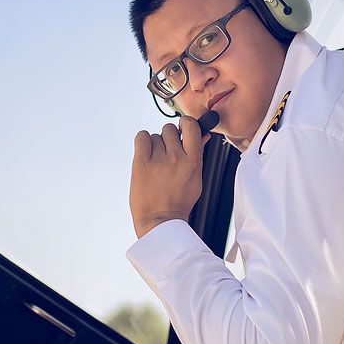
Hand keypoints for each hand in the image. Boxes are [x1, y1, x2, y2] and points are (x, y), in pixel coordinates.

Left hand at [130, 116, 208, 238]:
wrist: (160, 220)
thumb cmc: (179, 201)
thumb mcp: (196, 177)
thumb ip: (198, 154)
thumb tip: (202, 134)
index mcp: (193, 161)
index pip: (191, 126)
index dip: (185, 123)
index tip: (182, 127)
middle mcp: (176, 158)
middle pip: (170, 130)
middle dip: (169, 138)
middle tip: (167, 153)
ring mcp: (158, 160)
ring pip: (155, 136)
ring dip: (155, 145)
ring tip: (156, 161)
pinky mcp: (141, 163)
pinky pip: (141, 137)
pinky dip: (143, 142)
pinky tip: (146, 153)